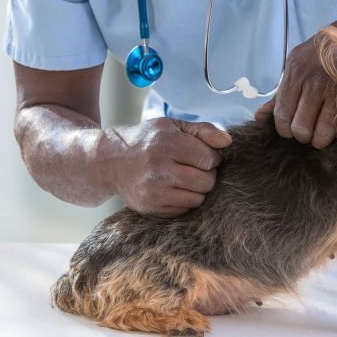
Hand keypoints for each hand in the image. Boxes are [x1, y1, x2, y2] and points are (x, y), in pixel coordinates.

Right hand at [100, 118, 231, 217]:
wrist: (108, 162)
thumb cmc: (146, 140)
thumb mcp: (171, 126)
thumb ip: (202, 131)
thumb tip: (228, 142)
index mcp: (166, 143)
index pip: (209, 158)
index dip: (211, 157)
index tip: (201, 155)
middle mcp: (159, 169)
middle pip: (207, 181)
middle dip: (207, 175)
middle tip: (195, 168)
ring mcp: (154, 192)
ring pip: (198, 199)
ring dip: (197, 190)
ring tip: (184, 178)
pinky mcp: (150, 208)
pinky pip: (184, 210)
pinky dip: (184, 201)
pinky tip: (173, 188)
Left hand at [255, 38, 336, 148]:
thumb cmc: (322, 56)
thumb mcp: (298, 67)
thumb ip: (280, 94)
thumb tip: (259, 117)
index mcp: (297, 71)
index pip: (282, 115)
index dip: (285, 130)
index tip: (290, 129)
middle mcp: (316, 80)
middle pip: (301, 128)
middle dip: (303, 136)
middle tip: (308, 131)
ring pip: (323, 133)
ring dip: (322, 138)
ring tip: (323, 132)